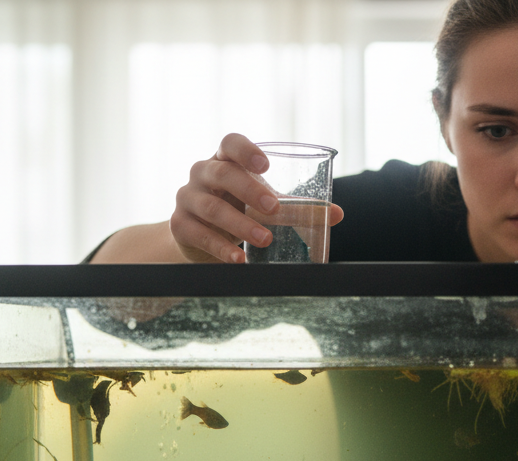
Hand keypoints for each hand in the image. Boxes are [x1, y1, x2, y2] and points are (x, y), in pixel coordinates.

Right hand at [170, 133, 343, 262]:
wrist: (199, 235)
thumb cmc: (238, 208)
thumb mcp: (265, 204)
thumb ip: (298, 207)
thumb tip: (337, 214)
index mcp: (225, 160)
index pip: (230, 143)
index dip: (245, 150)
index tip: (265, 165)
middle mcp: (202, 174)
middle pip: (221, 174)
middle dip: (249, 190)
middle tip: (273, 208)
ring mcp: (188, 198)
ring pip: (212, 207)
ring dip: (240, 225)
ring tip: (265, 239)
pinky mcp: (181, 225)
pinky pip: (199, 235)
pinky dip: (221, 248)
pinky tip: (239, 259)